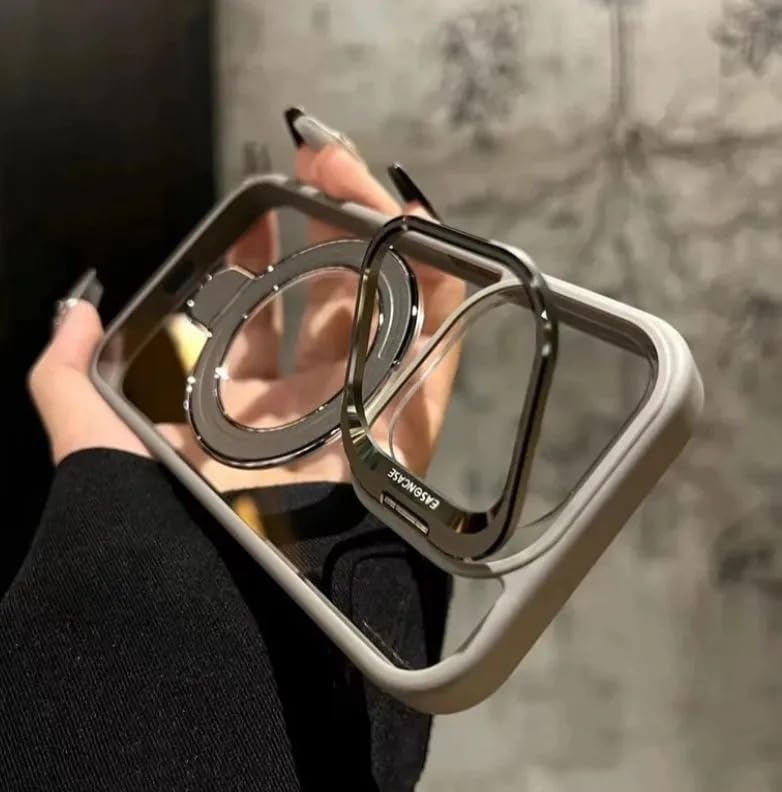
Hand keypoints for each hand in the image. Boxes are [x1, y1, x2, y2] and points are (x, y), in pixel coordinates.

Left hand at [29, 111, 464, 493]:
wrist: (229, 589)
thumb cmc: (163, 514)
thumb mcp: (96, 439)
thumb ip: (66, 378)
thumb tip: (72, 312)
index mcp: (243, 415)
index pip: (257, 322)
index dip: (253, 262)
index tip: (248, 211)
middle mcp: (306, 412)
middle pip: (326, 306)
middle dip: (324, 233)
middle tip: (316, 168)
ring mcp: (361, 415)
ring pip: (383, 315)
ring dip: (380, 243)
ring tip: (359, 177)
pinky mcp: (408, 424)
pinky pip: (437, 345)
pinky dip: (440, 288)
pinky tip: (421, 228)